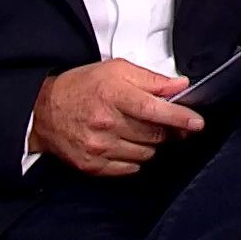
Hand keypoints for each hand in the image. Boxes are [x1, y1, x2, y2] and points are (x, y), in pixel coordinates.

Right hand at [30, 60, 205, 175]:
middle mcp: (106, 123)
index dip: (180, 117)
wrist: (43, 112)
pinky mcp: (94, 165)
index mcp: (113, 94)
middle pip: (155, 134)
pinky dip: (134, 158)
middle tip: (166, 122)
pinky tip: (124, 143)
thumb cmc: (80, 88)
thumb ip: (151, 79)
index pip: (155, 109)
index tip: (197, 122)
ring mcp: (100, 147)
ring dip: (149, 143)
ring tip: (135, 129)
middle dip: (167, 129)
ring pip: (146, 153)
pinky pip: (131, 168)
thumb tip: (180, 86)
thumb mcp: (116, 70)